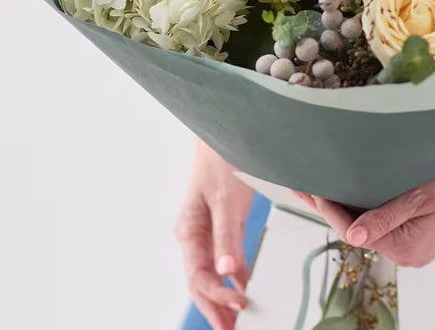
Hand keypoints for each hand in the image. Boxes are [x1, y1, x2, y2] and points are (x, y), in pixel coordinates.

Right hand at [175, 139, 253, 329]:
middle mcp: (193, 234)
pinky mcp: (219, 221)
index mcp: (189, 231)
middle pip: (200, 282)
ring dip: (220, 297)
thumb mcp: (227, 197)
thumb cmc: (222, 158)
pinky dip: (230, 275)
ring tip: (235, 320)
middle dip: (214, 308)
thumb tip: (228, 272)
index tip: (242, 305)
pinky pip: (222, 256)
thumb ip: (227, 234)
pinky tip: (241, 286)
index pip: (200, 277)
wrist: (224, 127)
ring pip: (210, 272)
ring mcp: (205, 229)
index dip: (218, 296)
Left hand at [297, 111, 434, 267]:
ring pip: (367, 223)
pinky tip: (350, 190)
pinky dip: (364, 205)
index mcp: (406, 248)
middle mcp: (405, 252)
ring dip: (345, 204)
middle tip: (303, 185)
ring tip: (319, 185)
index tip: (309, 188)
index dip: (329, 207)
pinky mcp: (416, 233)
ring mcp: (411, 244)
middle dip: (331, 206)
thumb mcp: (421, 197)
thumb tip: (351, 235)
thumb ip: (384, 216)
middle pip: (357, 228)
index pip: (354, 228)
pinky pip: (381, 220)